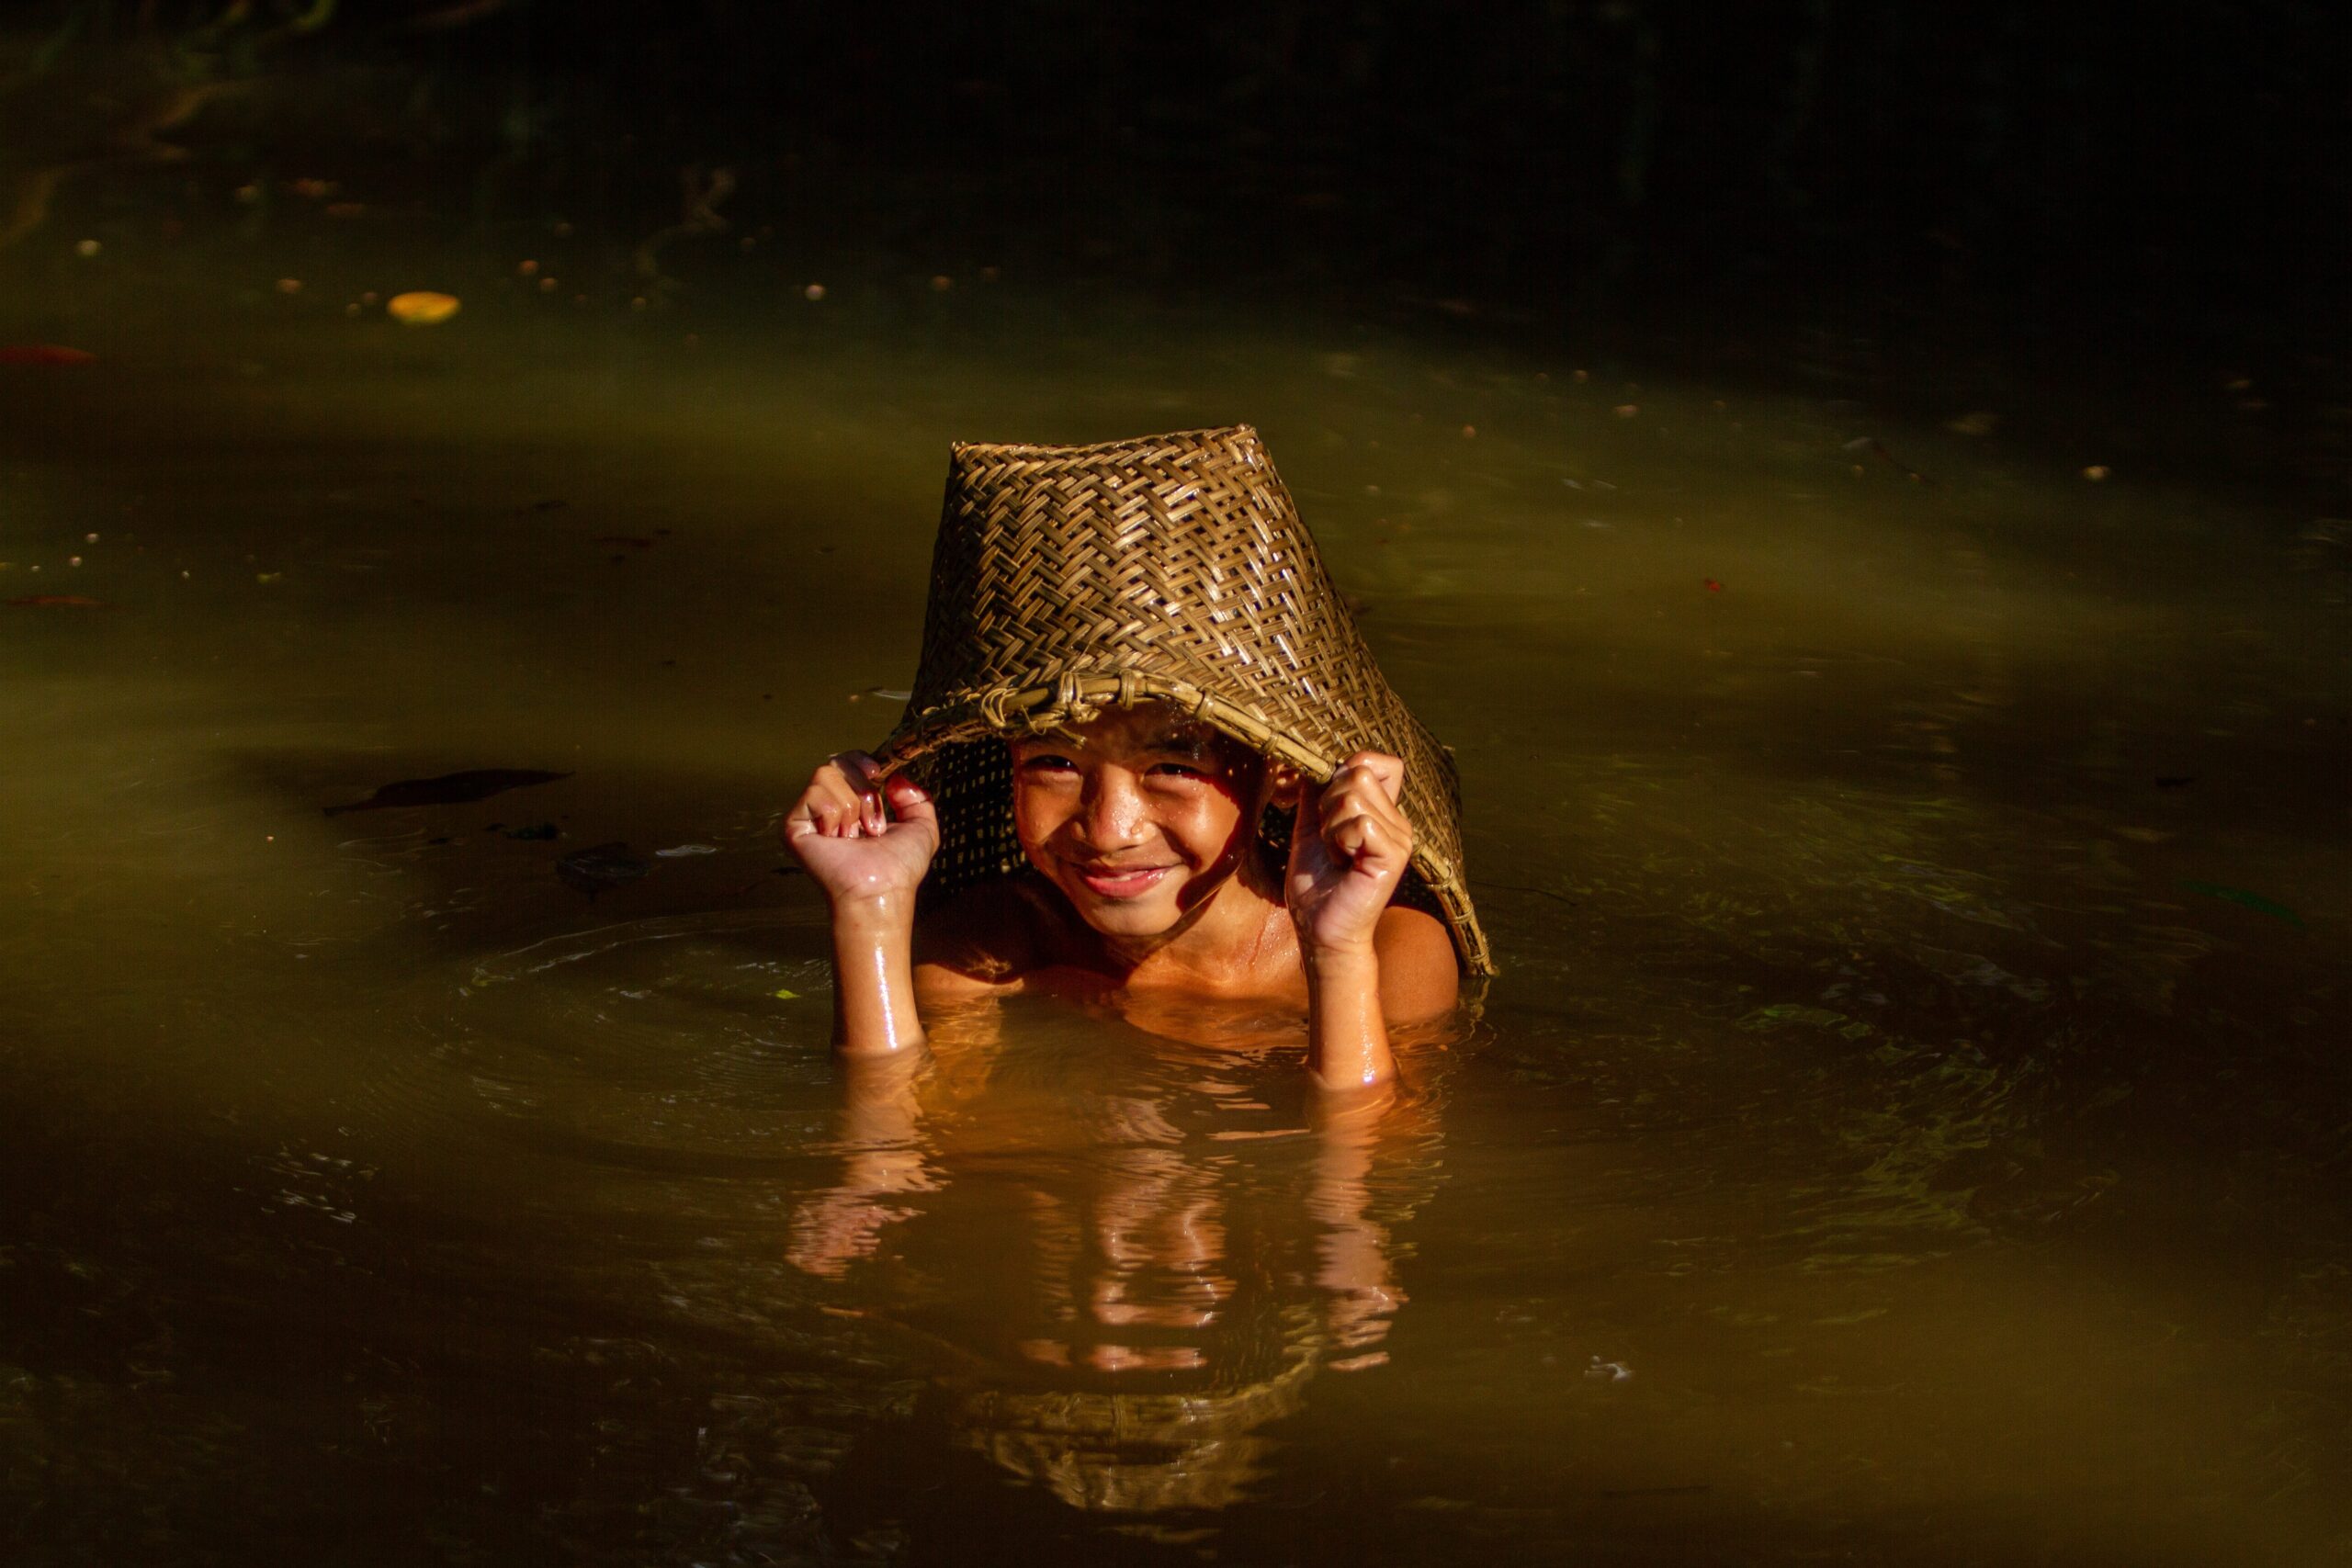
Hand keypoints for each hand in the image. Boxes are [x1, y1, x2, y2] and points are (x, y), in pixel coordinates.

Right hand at [783, 752, 939, 910]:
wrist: (882, 888)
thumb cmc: (900, 868)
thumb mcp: (922, 827)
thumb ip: (917, 798)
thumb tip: (896, 778)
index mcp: (852, 806)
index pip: (847, 762)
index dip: (861, 760)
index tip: (878, 773)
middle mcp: (828, 809)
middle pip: (837, 763)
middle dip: (864, 790)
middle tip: (872, 825)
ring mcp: (809, 817)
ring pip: (826, 775)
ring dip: (852, 806)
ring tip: (855, 836)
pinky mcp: (793, 826)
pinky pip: (815, 794)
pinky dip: (834, 814)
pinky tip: (837, 839)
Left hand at [1285, 750, 1411, 957]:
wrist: (1319, 929)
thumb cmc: (1316, 883)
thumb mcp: (1310, 827)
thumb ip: (1316, 793)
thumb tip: (1310, 759)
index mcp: (1382, 811)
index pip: (1380, 761)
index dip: (1349, 768)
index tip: (1328, 804)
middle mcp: (1397, 820)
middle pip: (1359, 772)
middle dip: (1328, 803)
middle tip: (1330, 840)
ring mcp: (1400, 837)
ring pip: (1353, 796)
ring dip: (1330, 826)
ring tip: (1336, 854)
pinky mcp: (1394, 855)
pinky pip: (1359, 822)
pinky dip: (1338, 840)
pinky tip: (1343, 863)